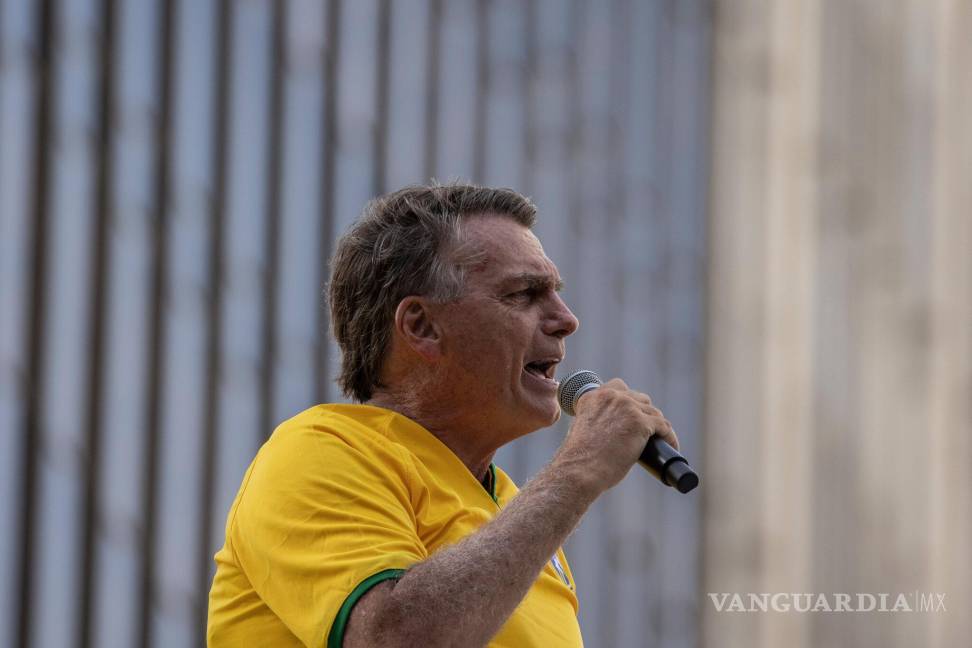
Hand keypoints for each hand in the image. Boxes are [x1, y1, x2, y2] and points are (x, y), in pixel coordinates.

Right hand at [554, 378, 677, 494]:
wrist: (581, 469)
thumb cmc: (580, 458)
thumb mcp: (582, 429)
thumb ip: (595, 421)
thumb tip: (613, 429)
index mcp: (593, 396)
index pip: (618, 387)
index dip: (629, 401)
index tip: (632, 414)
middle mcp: (611, 396)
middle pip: (639, 398)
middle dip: (645, 412)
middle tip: (647, 429)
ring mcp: (627, 407)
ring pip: (653, 412)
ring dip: (659, 425)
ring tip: (662, 439)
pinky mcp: (641, 422)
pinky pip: (664, 426)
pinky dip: (669, 436)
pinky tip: (671, 445)